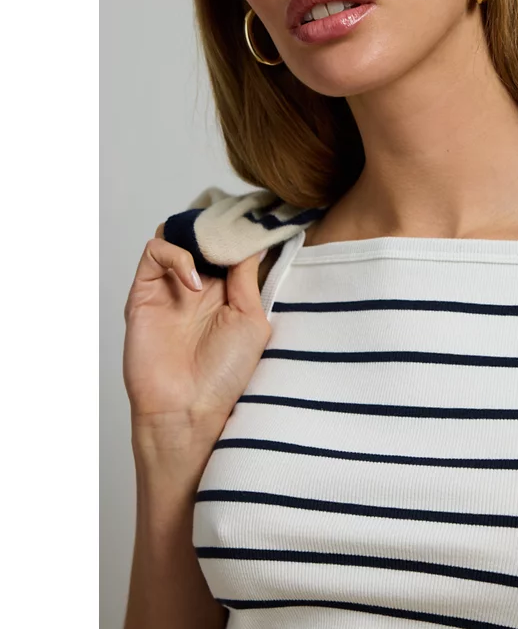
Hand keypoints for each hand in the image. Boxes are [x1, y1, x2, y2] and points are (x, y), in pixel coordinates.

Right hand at [123, 225, 271, 453]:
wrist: (187, 409)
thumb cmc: (224, 374)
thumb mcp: (251, 320)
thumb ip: (248, 278)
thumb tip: (255, 242)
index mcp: (228, 291)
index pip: (232, 246)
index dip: (243, 231)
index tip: (261, 218)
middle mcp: (199, 285)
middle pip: (203, 235)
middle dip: (219, 225)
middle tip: (236, 223)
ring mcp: (170, 287)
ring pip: (176, 235)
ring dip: (196, 234)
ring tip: (214, 250)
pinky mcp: (144, 292)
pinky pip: (155, 253)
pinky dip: (176, 256)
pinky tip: (195, 283)